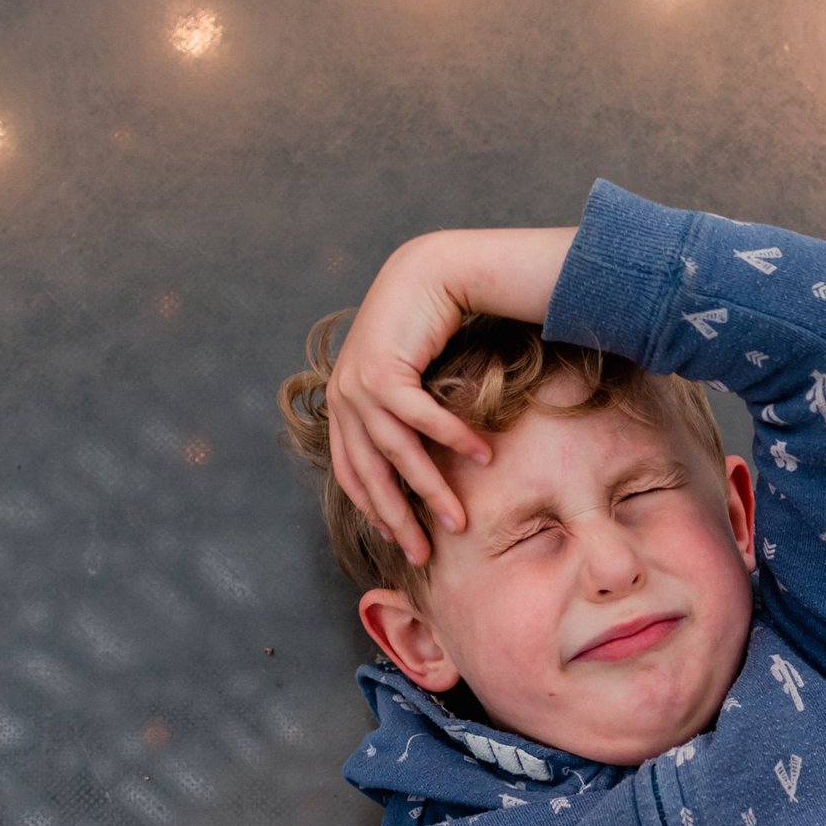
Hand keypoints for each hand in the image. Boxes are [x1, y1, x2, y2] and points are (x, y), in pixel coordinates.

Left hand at [327, 236, 496, 566]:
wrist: (426, 273)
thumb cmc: (423, 329)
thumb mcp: (406, 378)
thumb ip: (405, 415)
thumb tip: (425, 460)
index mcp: (343, 407)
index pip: (354, 474)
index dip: (376, 511)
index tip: (401, 539)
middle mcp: (343, 400)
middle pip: (371, 475)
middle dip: (400, 518)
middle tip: (426, 552)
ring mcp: (359, 385)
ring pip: (398, 453)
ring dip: (431, 489)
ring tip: (459, 520)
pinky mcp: (383, 370)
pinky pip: (420, 418)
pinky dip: (452, 439)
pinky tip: (482, 456)